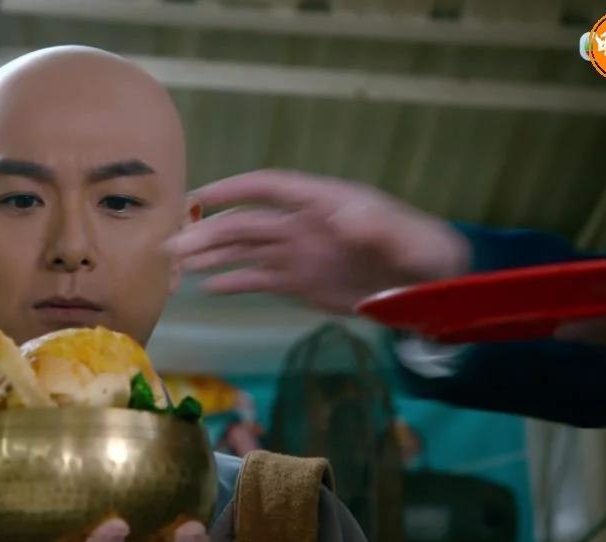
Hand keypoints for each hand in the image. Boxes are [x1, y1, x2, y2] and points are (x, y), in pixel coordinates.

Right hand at [165, 170, 469, 313]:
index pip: (269, 188)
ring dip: (212, 256)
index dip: (233, 190)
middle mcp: (303, 226)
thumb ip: (378, 228)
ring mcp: (300, 256)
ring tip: (177, 267)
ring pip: (246, 252)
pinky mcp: (302, 284)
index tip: (198, 197)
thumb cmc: (423, 254)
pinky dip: (234, 283)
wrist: (433, 288)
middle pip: (246, 225)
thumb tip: (345, 217)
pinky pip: (260, 280)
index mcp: (322, 204)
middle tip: (171, 247)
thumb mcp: (407, 240)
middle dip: (209, 233)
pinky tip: (208, 289)